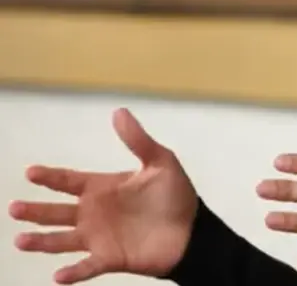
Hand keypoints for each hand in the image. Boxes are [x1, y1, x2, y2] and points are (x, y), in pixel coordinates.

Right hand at [8, 108, 197, 283]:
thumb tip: (118, 111)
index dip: (50, 176)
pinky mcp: (110, 258)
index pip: (69, 181)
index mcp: (103, 188)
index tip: (31, 172)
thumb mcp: (160, 162)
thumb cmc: (176, 196)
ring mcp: (99, 237)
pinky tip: (58, 275)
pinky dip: (73, 272)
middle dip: (35, 210)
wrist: (193, 231)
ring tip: (20, 240)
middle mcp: (94, 213)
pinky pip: (86, 266)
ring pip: (62, 240)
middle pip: (57, 212)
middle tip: (14, 208)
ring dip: (42, 241)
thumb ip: (138, 140)